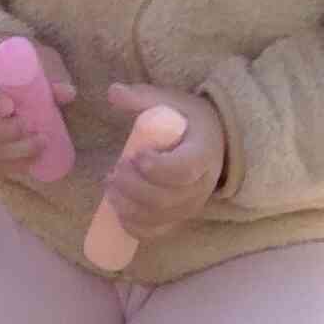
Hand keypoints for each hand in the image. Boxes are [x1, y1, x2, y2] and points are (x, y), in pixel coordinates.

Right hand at [0, 42, 77, 171]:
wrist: (9, 81)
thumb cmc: (25, 69)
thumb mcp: (39, 62)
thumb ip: (53, 73)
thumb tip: (67, 93)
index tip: (9, 106)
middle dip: (4, 131)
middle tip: (31, 128)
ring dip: (13, 152)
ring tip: (42, 144)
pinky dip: (13, 166)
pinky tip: (33, 162)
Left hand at [99, 84, 224, 243]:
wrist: (213, 143)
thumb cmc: (188, 121)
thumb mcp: (172, 102)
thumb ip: (144, 97)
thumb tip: (113, 92)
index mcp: (203, 153)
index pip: (184, 169)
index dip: (157, 168)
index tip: (136, 156)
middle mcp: (201, 185)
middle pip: (167, 198)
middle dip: (134, 188)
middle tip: (113, 172)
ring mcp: (191, 205)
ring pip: (160, 217)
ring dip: (129, 206)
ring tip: (110, 186)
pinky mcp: (179, 217)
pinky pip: (157, 232)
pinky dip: (134, 226)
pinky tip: (117, 209)